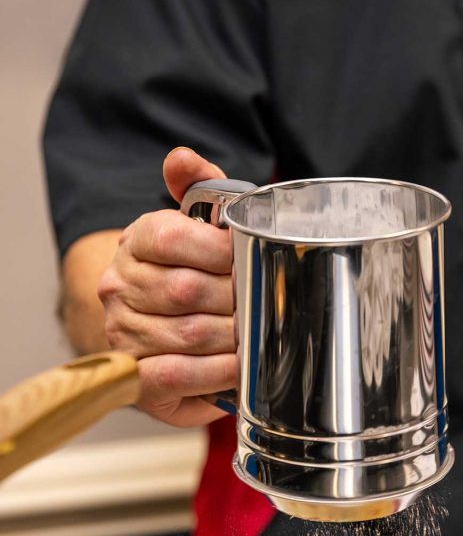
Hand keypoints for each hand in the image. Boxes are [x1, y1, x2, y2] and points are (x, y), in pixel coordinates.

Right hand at [98, 147, 236, 425]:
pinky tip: (240, 364)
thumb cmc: (188, 268)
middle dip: (237, 297)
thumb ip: (202, 189)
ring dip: (234, 335)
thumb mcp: (196, 223)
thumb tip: (181, 157)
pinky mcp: (137, 378)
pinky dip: (215, 372)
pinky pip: (175, 374)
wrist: (152, 319)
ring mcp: (123, 333)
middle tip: (269, 300)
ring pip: (187, 334)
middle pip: (185, 289)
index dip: (219, 249)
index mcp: (137, 241)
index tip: (254, 258)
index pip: (170, 237)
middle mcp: (120, 286)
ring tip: (263, 332)